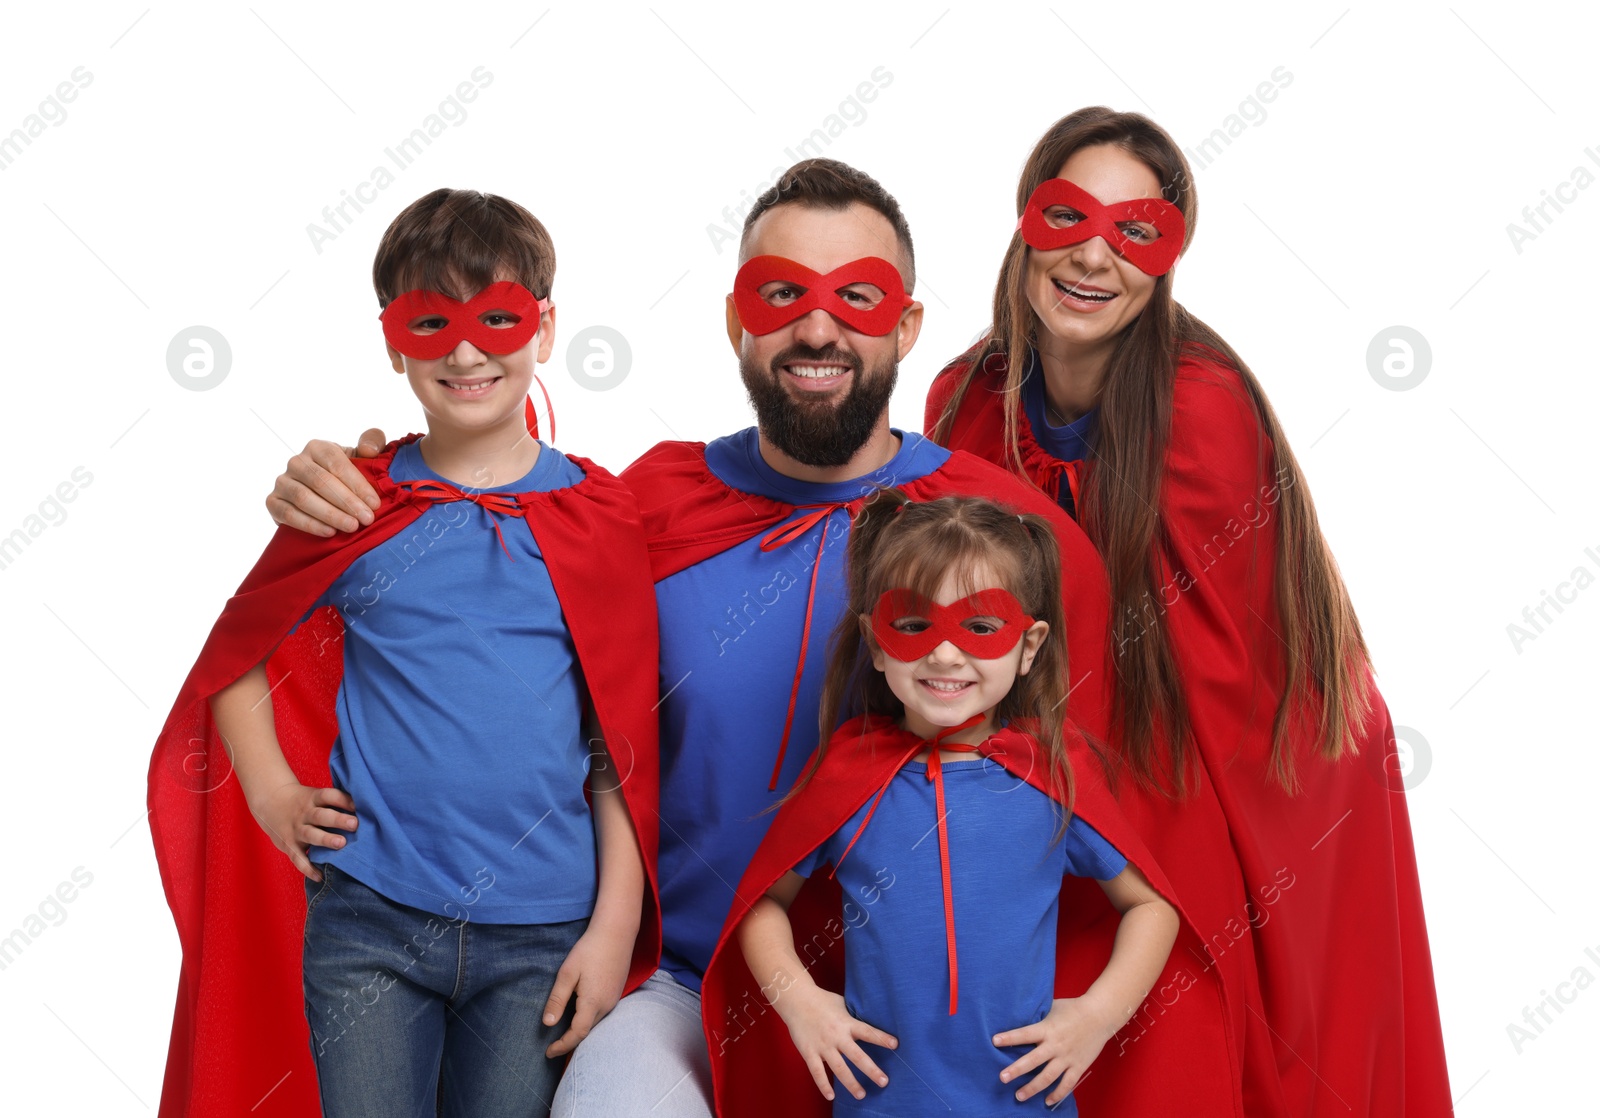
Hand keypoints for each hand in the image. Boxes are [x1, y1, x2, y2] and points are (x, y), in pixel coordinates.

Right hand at [247, 781, 357, 880]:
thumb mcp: (315, 795)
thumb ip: (335, 802)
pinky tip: (319, 876)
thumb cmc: (304, 801)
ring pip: (311, 834)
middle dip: (338, 820)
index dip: (343, 799)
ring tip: (341, 843)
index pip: (329, 795)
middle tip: (354, 824)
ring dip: (326, 840)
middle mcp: (305, 813)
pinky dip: (308, 868)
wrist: (270, 801)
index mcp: (313, 798)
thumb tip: (366, 808)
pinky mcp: (289, 845)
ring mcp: (296, 829)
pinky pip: (298, 858)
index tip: (358, 805)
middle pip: (321, 816)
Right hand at [266, 429, 386, 536]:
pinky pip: (288, 514)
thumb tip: (368, 450)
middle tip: (367, 519)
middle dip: (347, 502)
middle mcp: (296, 462)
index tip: (375, 504)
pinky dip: (309, 524)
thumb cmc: (347, 476)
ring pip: (304, 498)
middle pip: (321, 481)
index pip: (337, 464)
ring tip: (352, 527)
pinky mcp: (272, 502)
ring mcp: (282, 481)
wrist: (323, 499)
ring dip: (330, 514)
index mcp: (318, 447)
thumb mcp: (361, 456)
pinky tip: (329, 532)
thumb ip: (373, 441)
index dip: (357, 484)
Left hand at [542, 919, 636, 1057]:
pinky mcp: (617, 992)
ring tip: (563, 1032)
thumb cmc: (589, 950)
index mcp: (593, 1003)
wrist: (617, 932)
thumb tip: (548, 1024)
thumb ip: (557, 999)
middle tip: (552, 1045)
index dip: (562, 1046)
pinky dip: (588, 1019)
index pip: (577, 1034)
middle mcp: (607, 1006)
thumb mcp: (567, 973)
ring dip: (580, 1030)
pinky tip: (579, 1013)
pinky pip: (602, 1013)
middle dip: (570, 1041)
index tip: (548, 1052)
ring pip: (595, 1023)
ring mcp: (614, 999)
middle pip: (587, 1031)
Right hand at [776, 983, 896, 1101]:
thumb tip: (868, 1022)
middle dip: (871, 1070)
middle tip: (884, 1082)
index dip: (881, 1038)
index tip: (895, 1045)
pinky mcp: (809, 1052)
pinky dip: (823, 1085)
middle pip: (857, 1056)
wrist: (796, 999)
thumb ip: (853, 1016)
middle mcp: (837, 1036)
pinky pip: (817, 1072)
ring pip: (839, 1068)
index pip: (868, 1032)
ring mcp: (823, 1046)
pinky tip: (831, 1096)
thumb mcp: (841, 1004)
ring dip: (851, 1083)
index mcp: (847, 1022)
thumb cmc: (821, 1000)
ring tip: (861, 1095)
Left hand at [994, 997, 1112, 1106]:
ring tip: (1019, 1096)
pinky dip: (1057, 1094)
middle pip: (1033, 1061)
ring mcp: (1067, 1058)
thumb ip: (1039, 1017)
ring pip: (1048, 1077)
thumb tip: (1021, 1015)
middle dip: (1016, 1070)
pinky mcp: (1078, 1066)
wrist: (1100, 1015)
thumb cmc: (1073, 1008)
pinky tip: (1047, 1101)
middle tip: (1002, 1078)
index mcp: (1047, 1028)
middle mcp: (1055, 1045)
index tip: (994, 1041)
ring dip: (1032, 1088)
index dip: (1009, 1038)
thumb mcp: (1052, 1008)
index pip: (1024, 1034)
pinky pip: (1067, 1084)